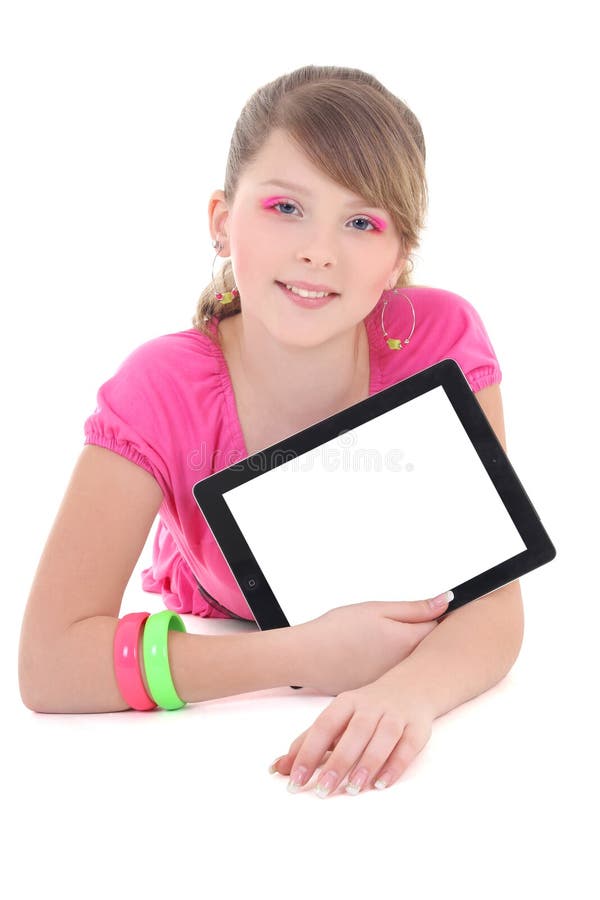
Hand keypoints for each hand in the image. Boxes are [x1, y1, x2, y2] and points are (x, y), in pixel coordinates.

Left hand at [269, 676, 434, 797]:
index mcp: (346, 703)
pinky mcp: (417, 727)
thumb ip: (308, 743)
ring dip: (368, 763)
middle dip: (338, 762)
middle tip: (323, 790)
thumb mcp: (337, 720)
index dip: (308, 752)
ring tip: (352, 789)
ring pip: (383, 736)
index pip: (324, 726)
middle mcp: (371, 706)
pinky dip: (396, 764)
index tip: (295, 780)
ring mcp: (396, 715)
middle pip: (355, 732)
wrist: (413, 686)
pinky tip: (382, 783)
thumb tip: (277, 768)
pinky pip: (408, 745)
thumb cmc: (367, 710)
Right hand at [298, 594, 450, 695]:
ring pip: (410, 664)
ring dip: (406, 652)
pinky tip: (371, 656)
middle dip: (424, 636)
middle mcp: (405, 667)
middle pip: (428, 649)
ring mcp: (392, 682)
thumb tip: (445, 602)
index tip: (432, 610)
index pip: (440, 629)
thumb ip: (414, 608)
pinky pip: (393, 676)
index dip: (438, 617)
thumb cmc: (337, 630)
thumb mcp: (377, 609)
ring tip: (381, 641)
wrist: (307, 657)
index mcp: (408, 642)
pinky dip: (389, 665)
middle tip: (405, 625)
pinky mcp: (378, 690)